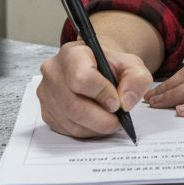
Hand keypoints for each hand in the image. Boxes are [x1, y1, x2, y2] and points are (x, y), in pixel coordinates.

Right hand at [37, 41, 151, 137]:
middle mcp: (54, 71)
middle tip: (117, 119)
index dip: (102, 94)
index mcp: (73, 53)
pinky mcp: (47, 111)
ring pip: (71, 121)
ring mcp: (46, 93)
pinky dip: (86, 131)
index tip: (116, 102)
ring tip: (109, 119)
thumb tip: (125, 102)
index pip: (82, 78)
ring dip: (96, 127)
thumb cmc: (111, 66)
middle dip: (102, 118)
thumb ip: (136, 79)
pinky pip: (66, 130)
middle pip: (74, 106)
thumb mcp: (131, 65)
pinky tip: (95, 121)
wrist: (97, 68)